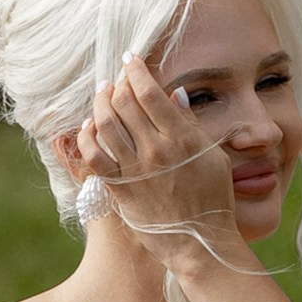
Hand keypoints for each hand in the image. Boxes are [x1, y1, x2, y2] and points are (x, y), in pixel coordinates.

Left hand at [66, 55, 243, 266]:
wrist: (200, 243)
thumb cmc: (214, 200)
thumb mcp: (212, 157)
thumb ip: (191, 125)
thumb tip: (175, 94)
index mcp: (181, 139)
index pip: (149, 92)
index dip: (136, 69)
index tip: (131, 58)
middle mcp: (155, 150)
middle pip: (123, 103)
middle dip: (116, 83)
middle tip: (116, 78)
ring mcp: (135, 170)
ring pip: (105, 125)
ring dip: (99, 104)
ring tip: (102, 95)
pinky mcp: (120, 189)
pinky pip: (94, 157)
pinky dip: (87, 137)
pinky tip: (89, 128)